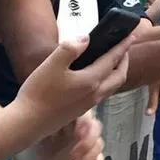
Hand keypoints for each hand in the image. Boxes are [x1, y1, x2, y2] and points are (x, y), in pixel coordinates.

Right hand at [11, 32, 132, 142]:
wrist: (29, 123)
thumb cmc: (38, 93)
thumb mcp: (51, 65)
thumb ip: (70, 49)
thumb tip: (86, 38)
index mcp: (90, 81)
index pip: (112, 60)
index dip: (122, 46)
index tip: (130, 36)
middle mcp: (95, 93)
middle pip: (119, 76)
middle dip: (124, 61)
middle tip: (125, 48)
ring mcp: (89, 104)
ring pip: (112, 87)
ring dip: (117, 72)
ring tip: (114, 61)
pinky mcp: (82, 110)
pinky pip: (103, 93)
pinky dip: (107, 81)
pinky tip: (96, 77)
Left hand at [19, 113, 104, 159]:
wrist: (31, 157)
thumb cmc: (33, 141)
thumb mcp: (37, 133)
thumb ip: (51, 127)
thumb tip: (61, 126)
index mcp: (71, 113)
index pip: (85, 113)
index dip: (85, 124)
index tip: (78, 134)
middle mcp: (82, 123)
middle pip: (96, 128)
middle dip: (86, 144)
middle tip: (73, 154)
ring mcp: (88, 140)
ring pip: (98, 145)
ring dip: (86, 158)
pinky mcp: (90, 155)